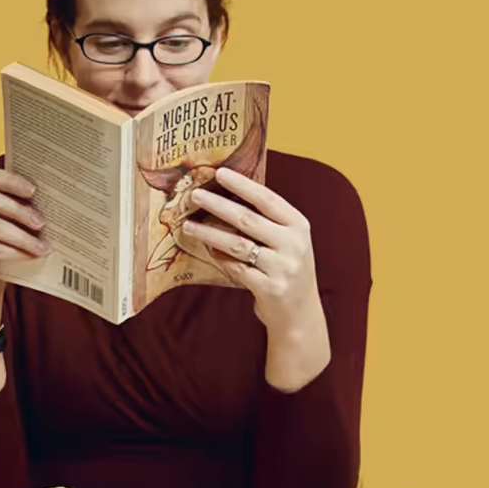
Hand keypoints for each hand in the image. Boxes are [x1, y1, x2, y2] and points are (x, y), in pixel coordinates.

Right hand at [0, 169, 49, 333]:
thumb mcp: (2, 230)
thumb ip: (11, 211)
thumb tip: (42, 198)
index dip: (10, 181)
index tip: (33, 190)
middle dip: (20, 210)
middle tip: (41, 221)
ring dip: (24, 236)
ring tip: (43, 245)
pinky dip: (17, 252)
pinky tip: (31, 256)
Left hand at [181, 167, 321, 336]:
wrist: (300, 313)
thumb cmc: (288, 270)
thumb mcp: (288, 242)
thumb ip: (267, 222)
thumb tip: (227, 196)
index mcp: (299, 226)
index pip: (268, 199)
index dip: (243, 185)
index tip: (220, 173)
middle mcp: (293, 244)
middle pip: (248, 219)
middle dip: (218, 205)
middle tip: (195, 195)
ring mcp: (282, 268)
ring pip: (237, 245)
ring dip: (209, 233)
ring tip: (188, 226)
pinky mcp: (269, 288)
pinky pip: (236, 268)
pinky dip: (220, 257)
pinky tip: (208, 249)